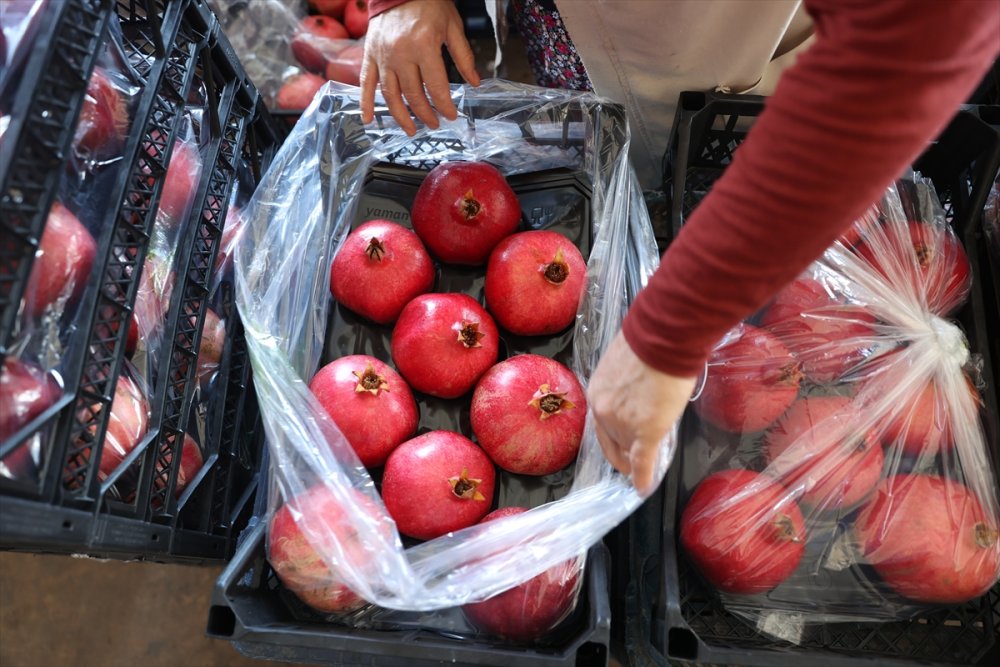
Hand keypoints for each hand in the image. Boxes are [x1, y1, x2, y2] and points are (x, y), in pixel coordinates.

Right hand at [360, 0, 480, 134]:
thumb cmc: (428, 2)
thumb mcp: (452, 26)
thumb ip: (463, 57)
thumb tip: (474, 82)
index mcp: (424, 46)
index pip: (436, 87)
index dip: (445, 105)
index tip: (451, 115)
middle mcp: (401, 54)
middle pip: (413, 95)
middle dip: (425, 114)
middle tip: (434, 124)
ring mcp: (382, 56)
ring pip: (390, 94)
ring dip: (401, 116)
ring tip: (411, 129)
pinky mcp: (370, 54)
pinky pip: (366, 82)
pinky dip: (366, 103)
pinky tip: (368, 120)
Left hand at [587, 332, 696, 495]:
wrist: (663, 339)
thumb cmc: (649, 344)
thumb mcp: (625, 365)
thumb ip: (625, 386)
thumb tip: (638, 392)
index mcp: (597, 393)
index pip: (601, 424)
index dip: (612, 438)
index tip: (620, 447)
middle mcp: (602, 411)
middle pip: (612, 440)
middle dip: (622, 453)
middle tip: (632, 463)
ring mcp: (622, 423)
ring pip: (629, 449)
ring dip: (637, 460)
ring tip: (644, 471)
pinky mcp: (644, 432)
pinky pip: (642, 461)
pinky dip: (643, 477)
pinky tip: (644, 488)